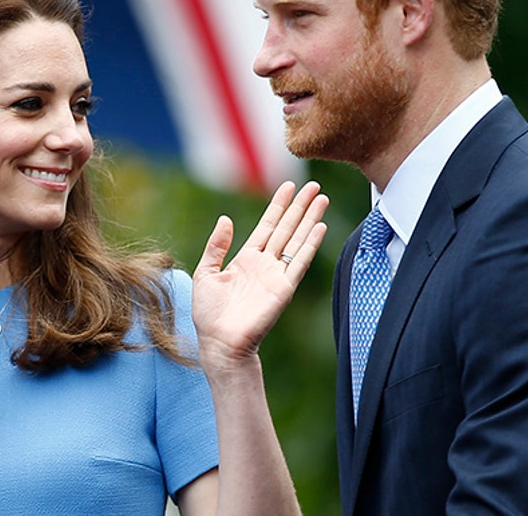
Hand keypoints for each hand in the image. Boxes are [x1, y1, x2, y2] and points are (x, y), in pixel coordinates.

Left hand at [192, 181, 328, 368]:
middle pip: (286, 228)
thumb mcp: (205, 272)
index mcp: (245, 259)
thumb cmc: (209, 314)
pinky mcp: (284, 288)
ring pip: (296, 239)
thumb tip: (225, 219)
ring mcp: (276, 275)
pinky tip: (320, 226)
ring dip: (309, 219)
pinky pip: (299, 261)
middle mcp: (264, 264)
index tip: (289, 186)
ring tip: (321, 198)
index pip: (266, 226)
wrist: (219, 342)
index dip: (278, 206)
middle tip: (314, 185)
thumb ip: (216, 246)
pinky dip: (310, 244)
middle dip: (299, 206)